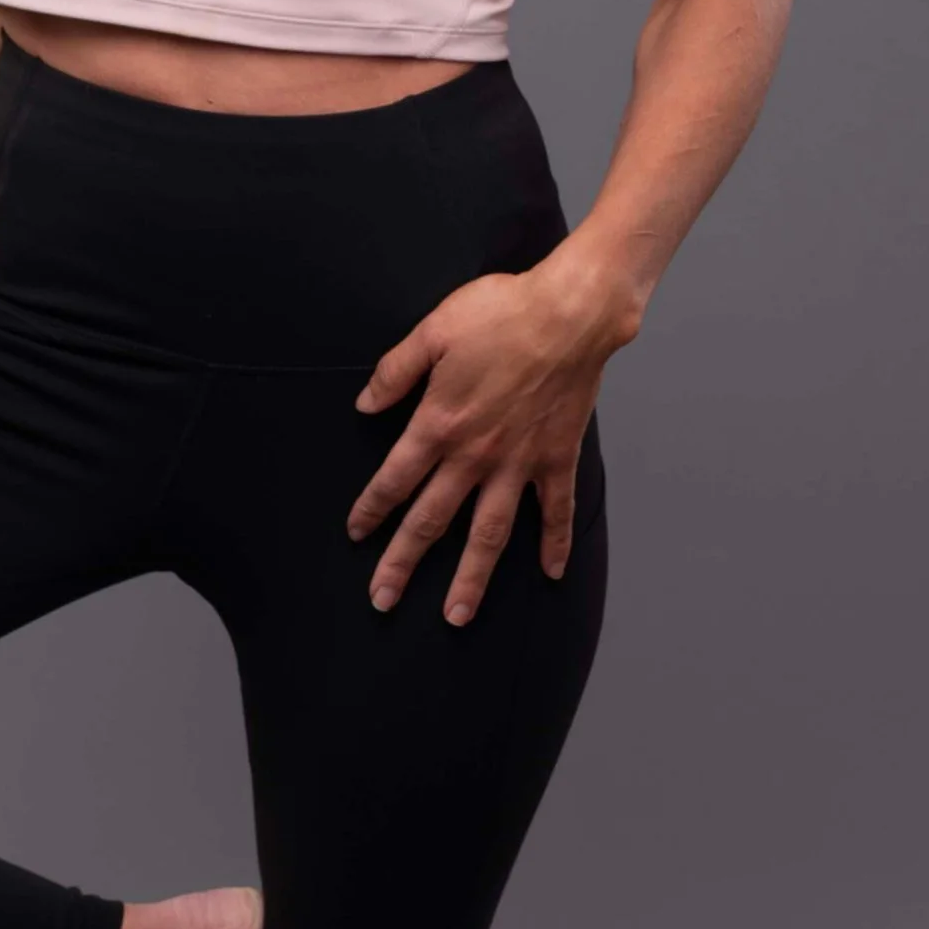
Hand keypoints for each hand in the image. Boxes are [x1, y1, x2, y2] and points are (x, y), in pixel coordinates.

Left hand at [347, 258, 619, 620]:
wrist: (572, 313)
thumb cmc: (502, 312)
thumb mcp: (434, 330)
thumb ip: (395, 372)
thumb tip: (364, 405)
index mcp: (439, 424)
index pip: (394, 480)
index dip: (371, 510)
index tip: (356, 534)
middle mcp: (475, 455)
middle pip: (431, 521)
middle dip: (403, 563)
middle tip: (382, 600)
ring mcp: (518, 463)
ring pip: (489, 533)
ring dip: (471, 577)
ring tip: (456, 615)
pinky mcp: (556, 458)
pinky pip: (555, 511)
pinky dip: (554, 543)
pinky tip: (550, 573)